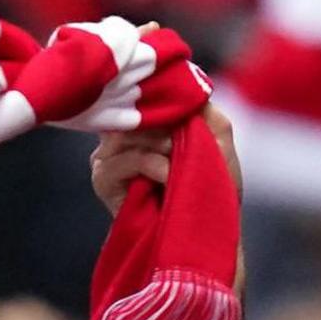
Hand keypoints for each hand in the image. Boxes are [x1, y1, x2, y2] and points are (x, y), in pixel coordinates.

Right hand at [88, 105, 246, 303]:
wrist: (204, 234)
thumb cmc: (211, 188)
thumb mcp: (218, 143)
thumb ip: (206, 111)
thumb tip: (188, 84)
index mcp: (142, 123)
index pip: (141, 94)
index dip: (161, 93)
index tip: (184, 97)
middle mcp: (119, 135)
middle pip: (131, 108)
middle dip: (164, 119)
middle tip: (185, 133)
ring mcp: (106, 157)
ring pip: (127, 131)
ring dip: (160, 142)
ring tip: (180, 157)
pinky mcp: (102, 179)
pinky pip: (123, 159)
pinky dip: (151, 163)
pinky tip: (168, 175)